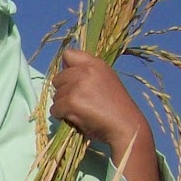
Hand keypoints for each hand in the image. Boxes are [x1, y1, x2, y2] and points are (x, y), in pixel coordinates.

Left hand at [51, 48, 162, 180]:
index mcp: (96, 64)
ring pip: (55, 95)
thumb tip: (64, 71)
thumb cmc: (115, 107)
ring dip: (63, 104)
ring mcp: (77, 86)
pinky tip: (76, 118)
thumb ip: (87, 73)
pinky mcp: (71, 102)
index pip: (69, 54)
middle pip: (58, 78)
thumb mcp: (105, 80)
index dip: (67, 67)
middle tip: (79, 101)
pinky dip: (62, 116)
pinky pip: (55, 109)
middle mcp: (85, 71)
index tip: (73, 80)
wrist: (125, 126)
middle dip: (64, 90)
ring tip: (81, 111)